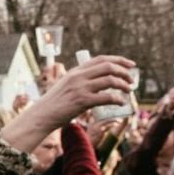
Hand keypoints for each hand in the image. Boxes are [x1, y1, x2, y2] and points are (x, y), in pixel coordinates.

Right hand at [3, 55, 134, 154]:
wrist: (42, 115)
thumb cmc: (54, 104)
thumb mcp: (66, 86)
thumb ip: (80, 82)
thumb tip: (98, 83)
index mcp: (75, 71)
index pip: (101, 59)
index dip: (119, 60)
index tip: (130, 65)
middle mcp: (78, 76)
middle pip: (108, 67)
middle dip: (124, 72)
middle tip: (131, 80)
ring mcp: (80, 88)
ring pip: (110, 80)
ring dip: (123, 85)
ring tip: (128, 91)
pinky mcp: (82, 101)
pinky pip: (106, 97)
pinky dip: (117, 99)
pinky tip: (120, 103)